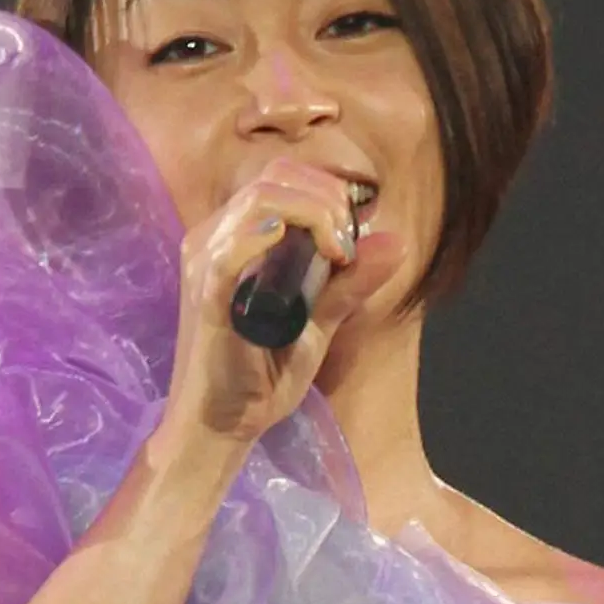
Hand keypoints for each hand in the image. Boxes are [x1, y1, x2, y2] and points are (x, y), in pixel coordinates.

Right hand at [160, 157, 405, 444]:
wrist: (219, 426)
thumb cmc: (260, 374)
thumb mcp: (318, 321)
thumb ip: (350, 282)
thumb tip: (398, 241)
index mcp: (234, 235)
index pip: (283, 178)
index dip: (326, 194)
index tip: (350, 241)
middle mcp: (213, 236)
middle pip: (275, 177)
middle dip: (326, 200)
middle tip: (346, 248)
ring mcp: (206, 260)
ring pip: (262, 197)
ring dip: (313, 214)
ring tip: (337, 256)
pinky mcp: (206, 292)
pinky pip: (235, 245)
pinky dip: (276, 235)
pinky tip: (311, 255)